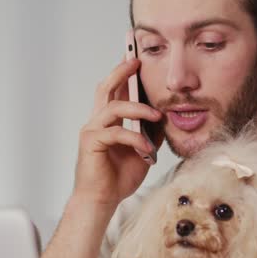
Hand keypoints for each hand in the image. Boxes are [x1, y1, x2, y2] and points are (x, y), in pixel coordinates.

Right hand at [73, 58, 162, 207]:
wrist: (101, 201)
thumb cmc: (118, 178)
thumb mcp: (143, 151)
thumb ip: (150, 133)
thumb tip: (165, 116)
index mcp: (108, 121)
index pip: (115, 90)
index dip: (124, 72)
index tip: (136, 56)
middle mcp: (97, 121)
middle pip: (106, 87)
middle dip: (121, 71)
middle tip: (136, 61)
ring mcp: (92, 130)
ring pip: (113, 107)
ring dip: (138, 109)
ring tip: (156, 116)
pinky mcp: (92, 142)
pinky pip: (116, 132)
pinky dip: (135, 139)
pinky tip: (147, 150)